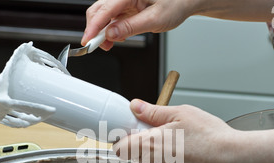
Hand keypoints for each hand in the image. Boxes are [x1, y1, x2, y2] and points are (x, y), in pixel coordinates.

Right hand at [82, 0, 199, 49]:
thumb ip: (131, 27)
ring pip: (103, 15)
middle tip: (98, 46)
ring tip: (109, 45)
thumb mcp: (154, 19)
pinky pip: (111, 18)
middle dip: (95, 30)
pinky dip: (110, 30)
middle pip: (98, 11)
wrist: (185, 1)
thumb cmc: (175, 3)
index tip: (88, 41)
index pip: (104, 10)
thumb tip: (111, 35)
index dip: (93, 27)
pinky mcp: (125, 7)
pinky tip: (116, 38)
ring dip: (102, 32)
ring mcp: (123, 1)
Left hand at [113, 100, 273, 162]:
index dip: (126, 139)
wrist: (235, 160)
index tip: (135, 133)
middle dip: (148, 146)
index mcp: (150, 145)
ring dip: (161, 159)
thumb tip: (135, 106)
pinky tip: (191, 162)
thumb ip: (153, 112)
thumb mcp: (181, 113)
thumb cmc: (211, 136)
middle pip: (138, 157)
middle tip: (168, 136)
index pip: (120, 148)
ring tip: (184, 149)